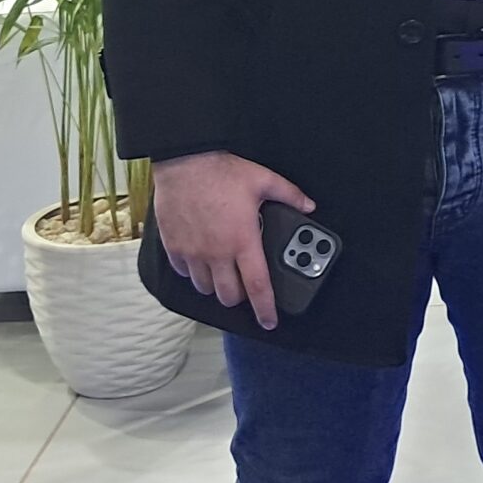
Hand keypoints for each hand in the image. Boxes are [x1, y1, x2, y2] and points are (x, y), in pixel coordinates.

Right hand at [153, 150, 315, 331]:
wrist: (184, 160)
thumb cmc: (223, 171)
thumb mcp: (264, 180)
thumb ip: (290, 195)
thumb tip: (309, 205)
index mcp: (243, 241)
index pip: (257, 286)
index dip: (265, 309)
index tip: (269, 321)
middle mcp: (217, 253)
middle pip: (228, 295)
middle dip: (239, 298)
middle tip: (244, 287)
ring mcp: (192, 252)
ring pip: (204, 288)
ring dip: (215, 286)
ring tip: (222, 273)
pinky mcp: (173, 246)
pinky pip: (183, 272)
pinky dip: (192, 272)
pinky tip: (199, 260)